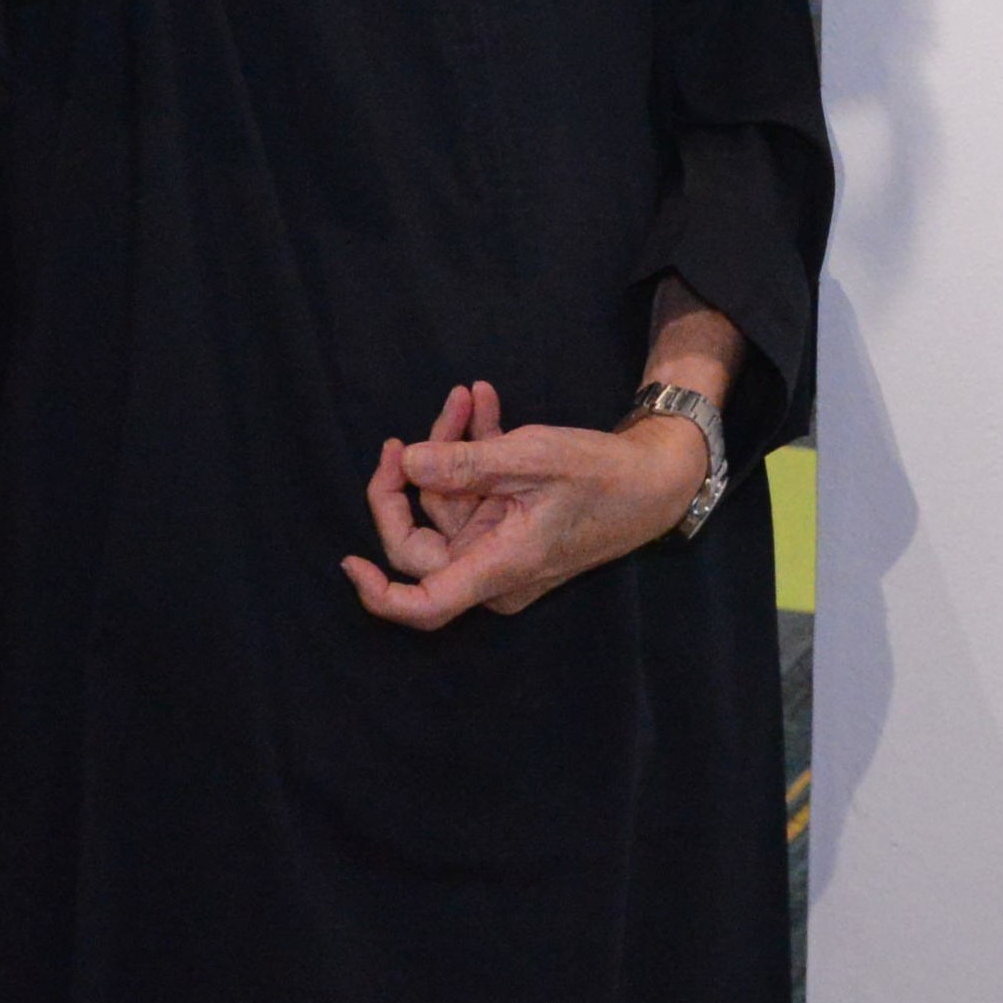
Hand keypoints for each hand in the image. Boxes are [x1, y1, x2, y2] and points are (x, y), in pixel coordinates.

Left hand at [344, 377, 707, 630]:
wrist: (654, 481)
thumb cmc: (600, 474)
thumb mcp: (533, 456)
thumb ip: (467, 462)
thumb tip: (406, 462)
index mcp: (496, 567)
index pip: (423, 604)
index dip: (377, 593)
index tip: (348, 562)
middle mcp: (492, 568)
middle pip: (423, 541)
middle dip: (412, 480)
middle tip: (403, 436)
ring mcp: (503, 549)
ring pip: (451, 505)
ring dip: (450, 451)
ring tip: (465, 397)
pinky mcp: (514, 528)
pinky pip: (478, 496)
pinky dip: (476, 453)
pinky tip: (483, 405)